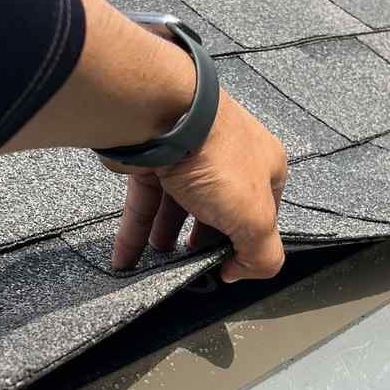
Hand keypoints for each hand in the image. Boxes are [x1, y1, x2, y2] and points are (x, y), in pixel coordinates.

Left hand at [104, 90, 287, 282]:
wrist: (162, 118)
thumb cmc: (215, 157)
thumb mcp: (255, 219)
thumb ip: (262, 255)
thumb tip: (240, 272)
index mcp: (263, 167)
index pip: (264, 214)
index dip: (249, 244)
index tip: (230, 267)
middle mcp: (228, 160)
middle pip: (218, 212)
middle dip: (204, 243)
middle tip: (193, 267)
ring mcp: (188, 159)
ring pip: (178, 208)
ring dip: (166, 239)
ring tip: (158, 265)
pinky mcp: (152, 162)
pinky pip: (145, 203)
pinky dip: (135, 232)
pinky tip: (126, 259)